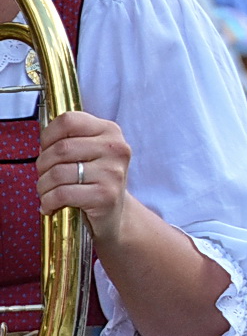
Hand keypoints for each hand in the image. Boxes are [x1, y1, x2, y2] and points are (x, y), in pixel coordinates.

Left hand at [38, 111, 131, 245]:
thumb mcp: (89, 152)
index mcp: (110, 131)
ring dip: (43, 186)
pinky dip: (48, 202)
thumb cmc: (93, 180)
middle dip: (42, 165)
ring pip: (57, 173)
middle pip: (60, 149)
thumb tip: (42, 142)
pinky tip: (50, 206)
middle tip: (44, 176)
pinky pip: (62, 194)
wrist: (114, 214)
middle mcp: (116, 148)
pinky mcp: (106, 195)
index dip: (48, 136)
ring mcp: (113, 172)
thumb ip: (70, 140)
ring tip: (46, 193)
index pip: (69, 121)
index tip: (46, 150)